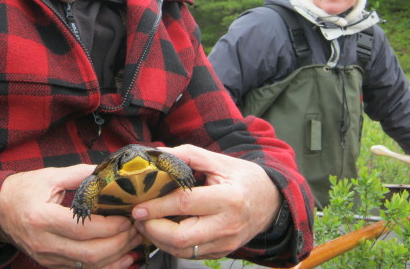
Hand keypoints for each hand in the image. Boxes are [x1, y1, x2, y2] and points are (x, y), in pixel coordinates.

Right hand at [0, 165, 141, 267]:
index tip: (127, 217)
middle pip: (89, 253)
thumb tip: (109, 172)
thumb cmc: (23, 190)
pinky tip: (122, 258)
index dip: (109, 226)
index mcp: (42, 218)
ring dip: (116, 256)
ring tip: (134, 241)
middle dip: (119, 243)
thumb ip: (81, 174)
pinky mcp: (50, 264)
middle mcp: (44, 242)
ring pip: (88, 266)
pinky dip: (105, 266)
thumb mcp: (50, 176)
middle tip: (136, 229)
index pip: (82, 228)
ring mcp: (47, 257)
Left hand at [131, 144, 280, 259]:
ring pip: (183, 250)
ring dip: (158, 240)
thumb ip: (187, 155)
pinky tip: (161, 231)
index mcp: (229, 198)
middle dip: (153, 229)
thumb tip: (156, 155)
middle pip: (182, 237)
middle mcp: (228, 225)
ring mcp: (226, 243)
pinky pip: (191, 254)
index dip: (157, 206)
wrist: (271, 200)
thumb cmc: (243, 177)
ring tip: (145, 224)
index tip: (138, 206)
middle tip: (138, 217)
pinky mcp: (222, 252)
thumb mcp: (218, 160)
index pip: (185, 204)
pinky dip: (171, 245)